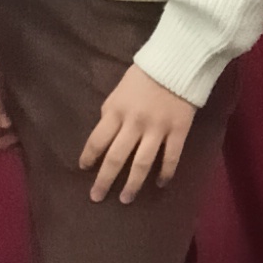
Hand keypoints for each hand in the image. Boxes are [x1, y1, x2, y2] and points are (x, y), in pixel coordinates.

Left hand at [81, 62, 194, 204]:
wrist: (176, 64)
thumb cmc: (143, 77)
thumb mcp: (118, 92)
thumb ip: (111, 114)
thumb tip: (106, 138)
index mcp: (116, 111)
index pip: (97, 140)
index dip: (89, 157)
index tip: (84, 169)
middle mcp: (134, 123)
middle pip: (116, 158)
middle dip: (104, 180)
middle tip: (96, 196)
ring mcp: (157, 129)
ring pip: (142, 163)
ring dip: (132, 184)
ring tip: (126, 198)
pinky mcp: (178, 131)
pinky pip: (170, 158)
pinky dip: (165, 173)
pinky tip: (160, 184)